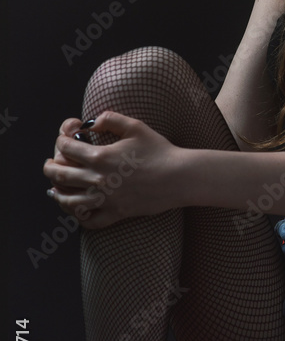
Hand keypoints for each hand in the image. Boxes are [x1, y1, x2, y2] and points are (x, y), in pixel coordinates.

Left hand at [43, 112, 182, 228]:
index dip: (60, 140)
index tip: (63, 139)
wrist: (179, 177)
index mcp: (100, 156)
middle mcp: (98, 179)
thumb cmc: (159, 150)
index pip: (66, 148)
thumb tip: (91, 123)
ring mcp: (105, 199)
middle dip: (49, 166)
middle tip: (49, 163)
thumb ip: (110, 119)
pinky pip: (89, 220)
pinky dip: (78, 216)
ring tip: (54, 189)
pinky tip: (77, 209)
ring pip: (68, 201)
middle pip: (59, 174)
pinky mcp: (115, 213)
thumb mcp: (135, 126)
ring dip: (57, 193)